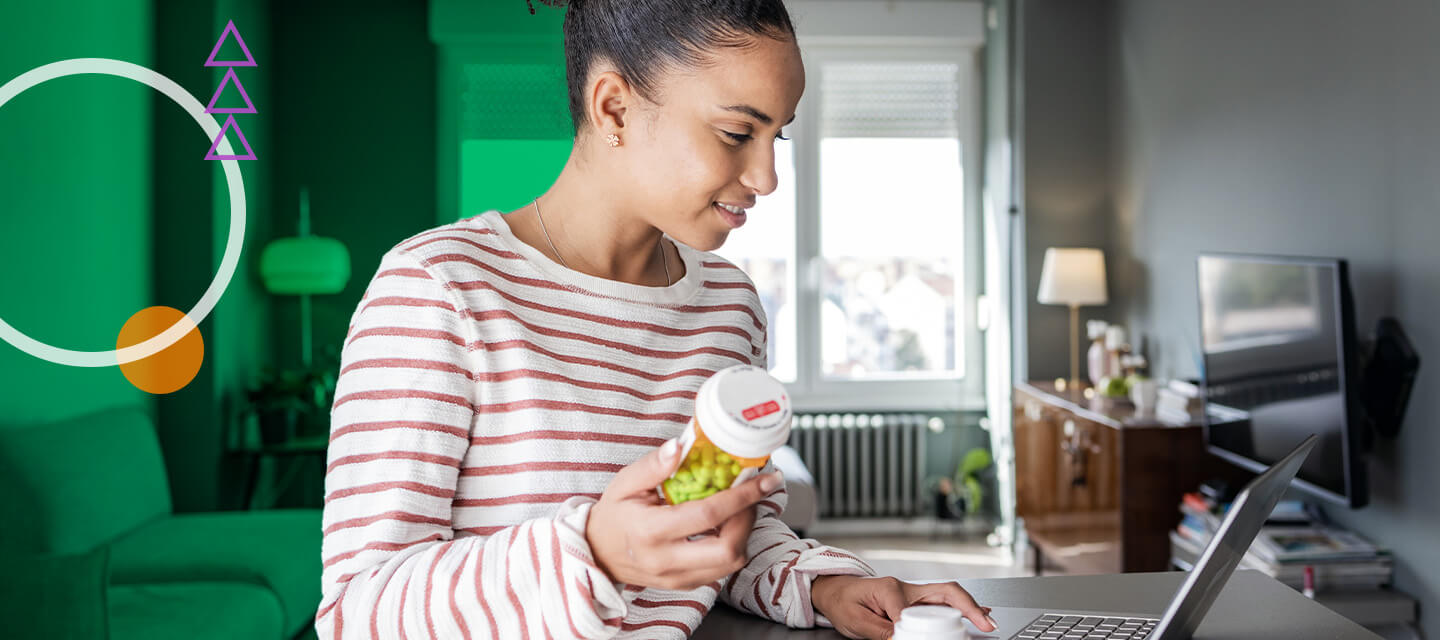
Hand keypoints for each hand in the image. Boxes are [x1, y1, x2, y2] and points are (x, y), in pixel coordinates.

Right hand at [585, 438, 783, 589]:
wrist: (596, 554)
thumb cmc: (613, 515)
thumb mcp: (625, 484)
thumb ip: (652, 466)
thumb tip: (679, 445)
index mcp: (651, 531)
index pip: (708, 515)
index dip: (742, 496)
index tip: (766, 479)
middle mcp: (667, 560)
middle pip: (729, 550)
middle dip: (749, 519)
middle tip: (753, 495)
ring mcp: (677, 577)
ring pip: (731, 563)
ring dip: (744, 533)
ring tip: (740, 508)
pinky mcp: (685, 585)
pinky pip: (721, 570)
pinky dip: (732, 546)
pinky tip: (726, 526)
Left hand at [810, 575, 996, 638]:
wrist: (833, 590)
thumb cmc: (842, 602)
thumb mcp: (856, 622)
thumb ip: (880, 632)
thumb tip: (900, 638)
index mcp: (890, 589)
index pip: (909, 613)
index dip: (913, 631)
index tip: (909, 639)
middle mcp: (905, 588)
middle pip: (944, 592)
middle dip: (968, 607)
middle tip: (985, 624)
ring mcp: (911, 592)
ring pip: (947, 596)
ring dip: (969, 607)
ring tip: (987, 621)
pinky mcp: (913, 599)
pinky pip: (940, 601)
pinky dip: (959, 608)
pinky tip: (973, 614)